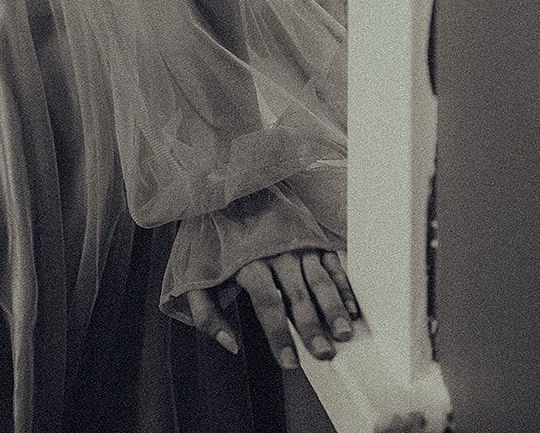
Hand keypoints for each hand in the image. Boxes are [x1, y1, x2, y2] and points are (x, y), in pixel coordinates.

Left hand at [186, 249, 360, 368]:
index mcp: (247, 260)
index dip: (279, 334)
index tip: (289, 361)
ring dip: (333, 306)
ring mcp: (295, 240)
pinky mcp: (309, 233)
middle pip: (297, 293)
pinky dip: (343, 283)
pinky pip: (330, 260)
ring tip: (343, 332)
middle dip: (312, 325)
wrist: (225, 185)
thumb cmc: (210, 235)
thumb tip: (230, 344)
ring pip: (318, 277)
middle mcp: (275, 250)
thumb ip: (207, 313)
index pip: (267, 302)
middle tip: (324, 353)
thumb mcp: (195, 273)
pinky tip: (351, 306)